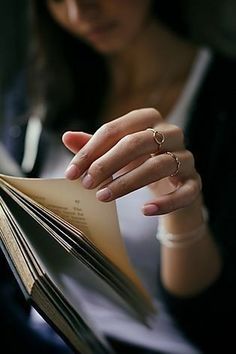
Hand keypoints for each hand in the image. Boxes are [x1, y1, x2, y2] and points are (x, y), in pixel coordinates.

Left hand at [62, 108, 201, 215]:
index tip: (71, 172)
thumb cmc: (140, 163)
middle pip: (138, 142)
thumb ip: (94, 146)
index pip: (116, 129)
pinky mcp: (195, 183)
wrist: (172, 183)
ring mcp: (186, 158)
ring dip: (128, 182)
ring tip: (103, 196)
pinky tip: (144, 210)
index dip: (91, 150)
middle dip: (108, 163)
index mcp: (149, 120)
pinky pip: (185, 192)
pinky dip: (165, 202)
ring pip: (159, 165)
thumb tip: (66, 137)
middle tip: (86, 184)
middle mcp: (171, 133)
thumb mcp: (117, 154)